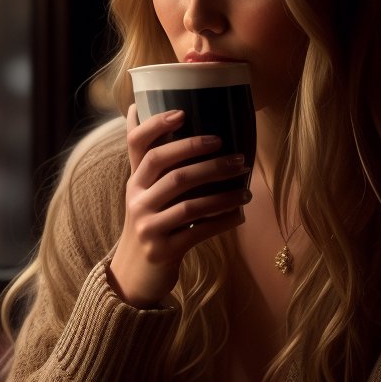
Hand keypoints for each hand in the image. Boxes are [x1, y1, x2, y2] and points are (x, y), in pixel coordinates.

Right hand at [107, 103, 250, 307]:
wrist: (134, 274)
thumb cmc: (150, 223)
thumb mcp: (144, 192)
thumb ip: (150, 160)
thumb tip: (140, 106)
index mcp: (134, 180)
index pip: (137, 144)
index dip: (156, 125)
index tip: (183, 112)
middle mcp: (137, 199)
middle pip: (171, 171)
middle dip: (207, 160)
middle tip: (237, 155)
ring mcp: (148, 226)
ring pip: (189, 204)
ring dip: (223, 195)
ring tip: (246, 190)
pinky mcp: (162, 250)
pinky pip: (198, 233)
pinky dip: (222, 222)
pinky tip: (239, 215)